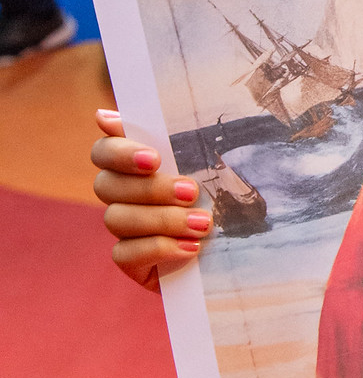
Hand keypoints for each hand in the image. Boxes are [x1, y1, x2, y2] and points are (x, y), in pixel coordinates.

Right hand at [91, 110, 212, 290]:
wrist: (243, 249)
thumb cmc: (226, 193)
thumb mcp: (214, 161)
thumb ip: (179, 135)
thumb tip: (114, 115)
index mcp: (136, 164)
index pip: (104, 151)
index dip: (120, 153)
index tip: (155, 159)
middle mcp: (122, 194)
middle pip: (106, 185)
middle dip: (151, 188)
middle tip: (191, 191)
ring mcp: (125, 229)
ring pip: (116, 219)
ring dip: (161, 219)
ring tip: (202, 224)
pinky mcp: (131, 261)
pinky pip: (124, 254)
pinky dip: (158, 248)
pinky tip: (191, 247)